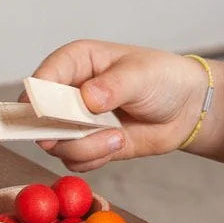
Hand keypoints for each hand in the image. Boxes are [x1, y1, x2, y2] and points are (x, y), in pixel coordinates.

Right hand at [25, 40, 210, 171]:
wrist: (185, 108)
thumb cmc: (162, 79)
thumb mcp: (140, 75)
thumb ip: (113, 86)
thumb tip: (86, 98)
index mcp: (76, 62)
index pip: (43, 78)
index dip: (38, 97)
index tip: (45, 114)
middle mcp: (69, 91)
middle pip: (40, 117)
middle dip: (58, 131)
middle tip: (80, 134)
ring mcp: (76, 120)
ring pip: (56, 144)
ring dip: (85, 147)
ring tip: (117, 137)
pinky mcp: (88, 144)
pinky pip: (74, 160)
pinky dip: (93, 159)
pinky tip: (119, 143)